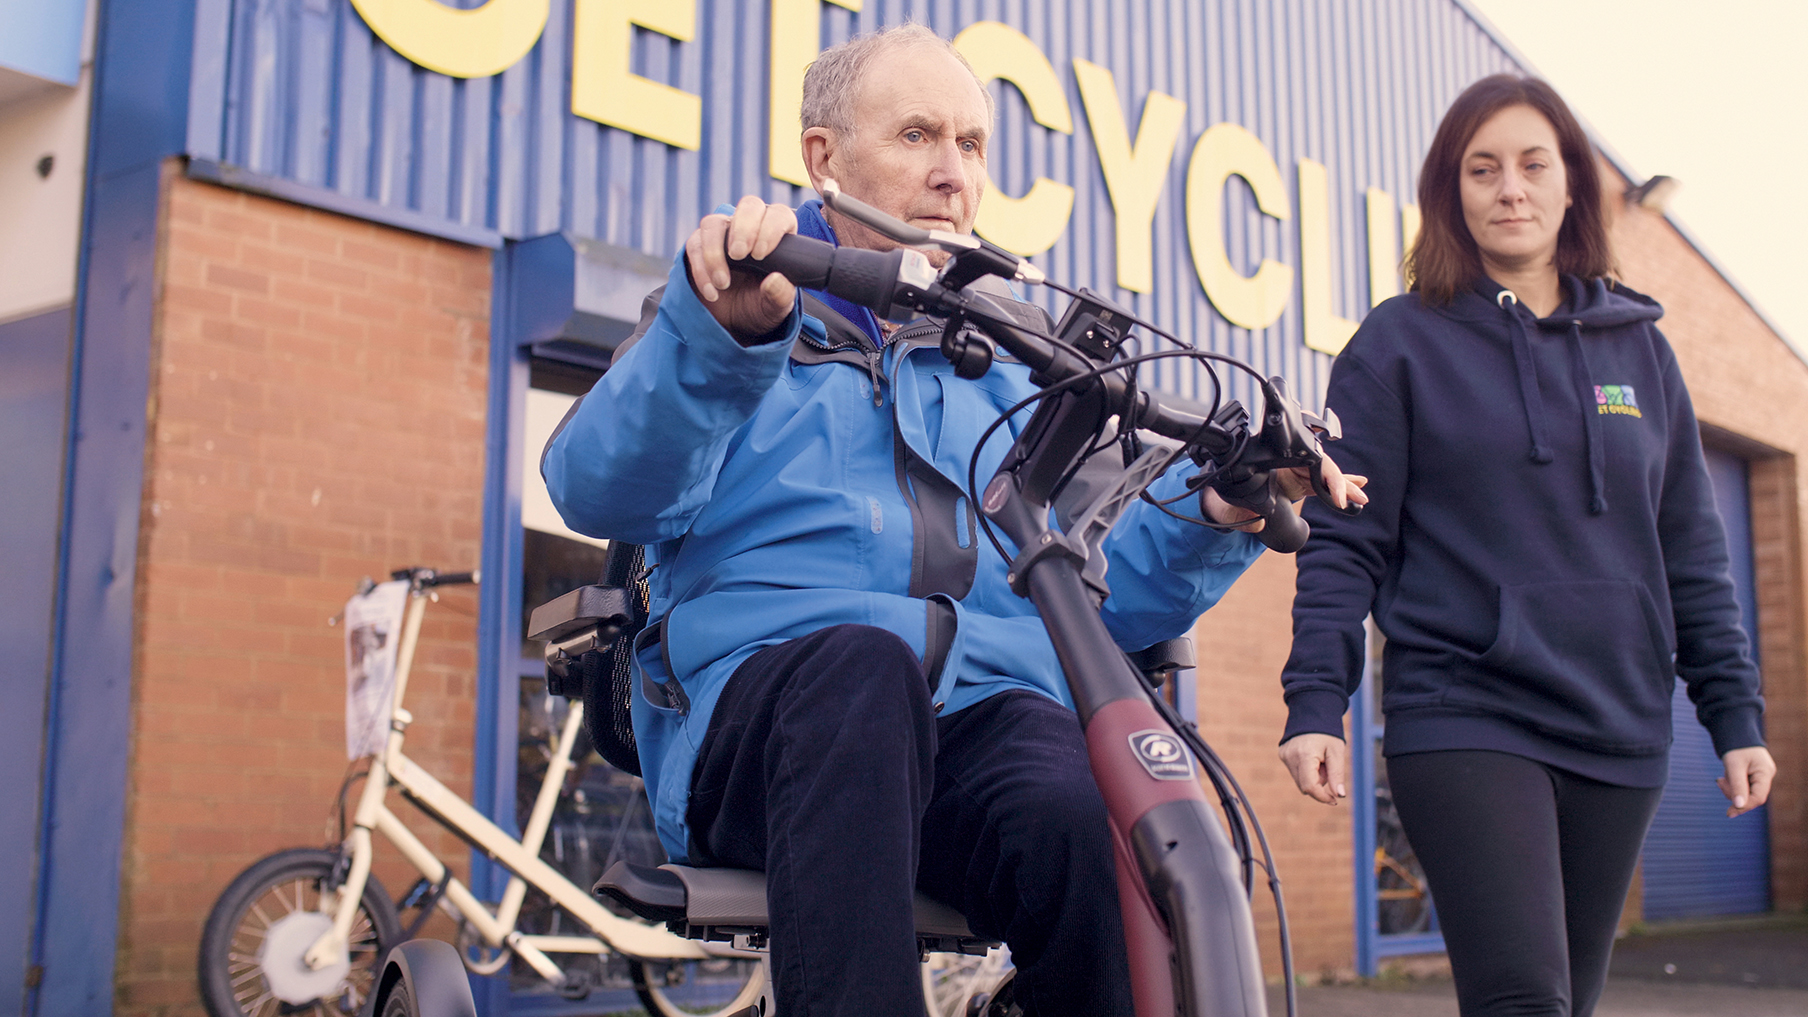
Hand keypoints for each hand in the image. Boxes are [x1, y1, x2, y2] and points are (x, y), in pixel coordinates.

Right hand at [683, 195, 798, 341]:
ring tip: (722, 284)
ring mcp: (722, 233)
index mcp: (776, 235)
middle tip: (738, 255)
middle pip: (749, 206)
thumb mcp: (775, 308)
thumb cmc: (758, 306)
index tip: (761, 254)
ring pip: (714, 224)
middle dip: (743, 229)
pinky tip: (712, 292)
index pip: (778, 215)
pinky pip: (694, 245)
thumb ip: (780, 296)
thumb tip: (775, 281)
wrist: (731, 322)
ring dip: (715, 252)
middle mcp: (750, 227)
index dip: (770, 228)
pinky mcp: (699, 245)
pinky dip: (700, 269)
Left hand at [1200, 454, 1368, 527]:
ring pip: (1325, 477)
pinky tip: (1357, 488)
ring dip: (1345, 486)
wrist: (1220, 496)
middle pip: (1322, 468)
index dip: (1326, 477)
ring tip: (1361, 496)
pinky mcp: (1299, 484)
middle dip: (1341, 481)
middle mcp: (1288, 464)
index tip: (1335, 496)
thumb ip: (1241, 515)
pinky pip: (1322, 485)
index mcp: (1276, 462)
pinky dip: (1339, 488)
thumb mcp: (1228, 506)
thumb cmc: (1224, 497)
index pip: (1309, 463)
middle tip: (1359, 493)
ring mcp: (1295, 474)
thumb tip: (1258, 522)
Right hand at [1278, 732, 1347, 805]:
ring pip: (1300, 780)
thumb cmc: (1327, 732)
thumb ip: (1337, 775)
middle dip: (1319, 783)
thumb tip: (1339, 795)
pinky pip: (1295, 772)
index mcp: (1304, 756)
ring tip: (1320, 760)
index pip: (1310, 787)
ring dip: (1312, 777)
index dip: (1322, 797)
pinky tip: (1312, 756)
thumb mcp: (1336, 752)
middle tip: (1328, 767)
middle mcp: (1290, 757)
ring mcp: (1284, 756)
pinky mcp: (1282, 754)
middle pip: (1305, 786)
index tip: (1334, 800)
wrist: (1312, 711)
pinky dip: (1306, 770)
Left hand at [1718, 746, 1775, 817]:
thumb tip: (1738, 806)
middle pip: (1750, 796)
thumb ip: (1737, 785)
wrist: (1734, 731)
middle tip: (1719, 781)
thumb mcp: (1734, 765)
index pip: (1758, 797)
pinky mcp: (1751, 776)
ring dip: (1730, 788)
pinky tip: (1725, 777)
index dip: (1744, 806)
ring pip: (1744, 793)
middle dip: (1733, 792)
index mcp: (1765, 773)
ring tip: (1721, 777)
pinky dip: (1731, 784)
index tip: (1729, 812)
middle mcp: (1765, 776)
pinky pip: (1741, 786)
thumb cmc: (1735, 746)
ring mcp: (1759, 776)